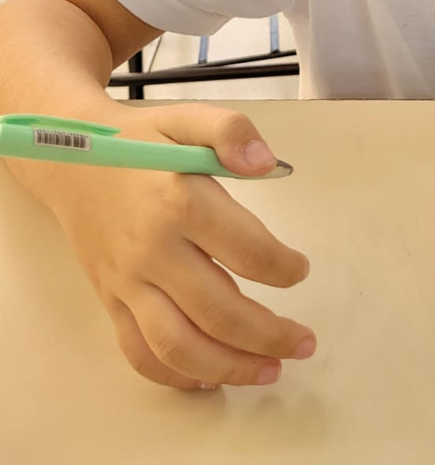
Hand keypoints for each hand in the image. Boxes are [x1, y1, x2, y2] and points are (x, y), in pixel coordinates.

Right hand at [48, 104, 314, 390]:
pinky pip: (139, 352)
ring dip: (229, 367)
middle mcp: (152, 250)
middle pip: (216, 310)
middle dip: (268, 334)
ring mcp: (127, 281)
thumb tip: (268, 163)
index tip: (300, 270)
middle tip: (303, 342)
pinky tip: (211, 377)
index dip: (282, 268)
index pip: (245, 250)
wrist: (69, 161)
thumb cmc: (139, 141)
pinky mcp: (110, 301)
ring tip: (269, 370)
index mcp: (179, 201)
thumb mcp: (187, 118)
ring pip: (178, 345)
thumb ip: (231, 131)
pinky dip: (176, 376)